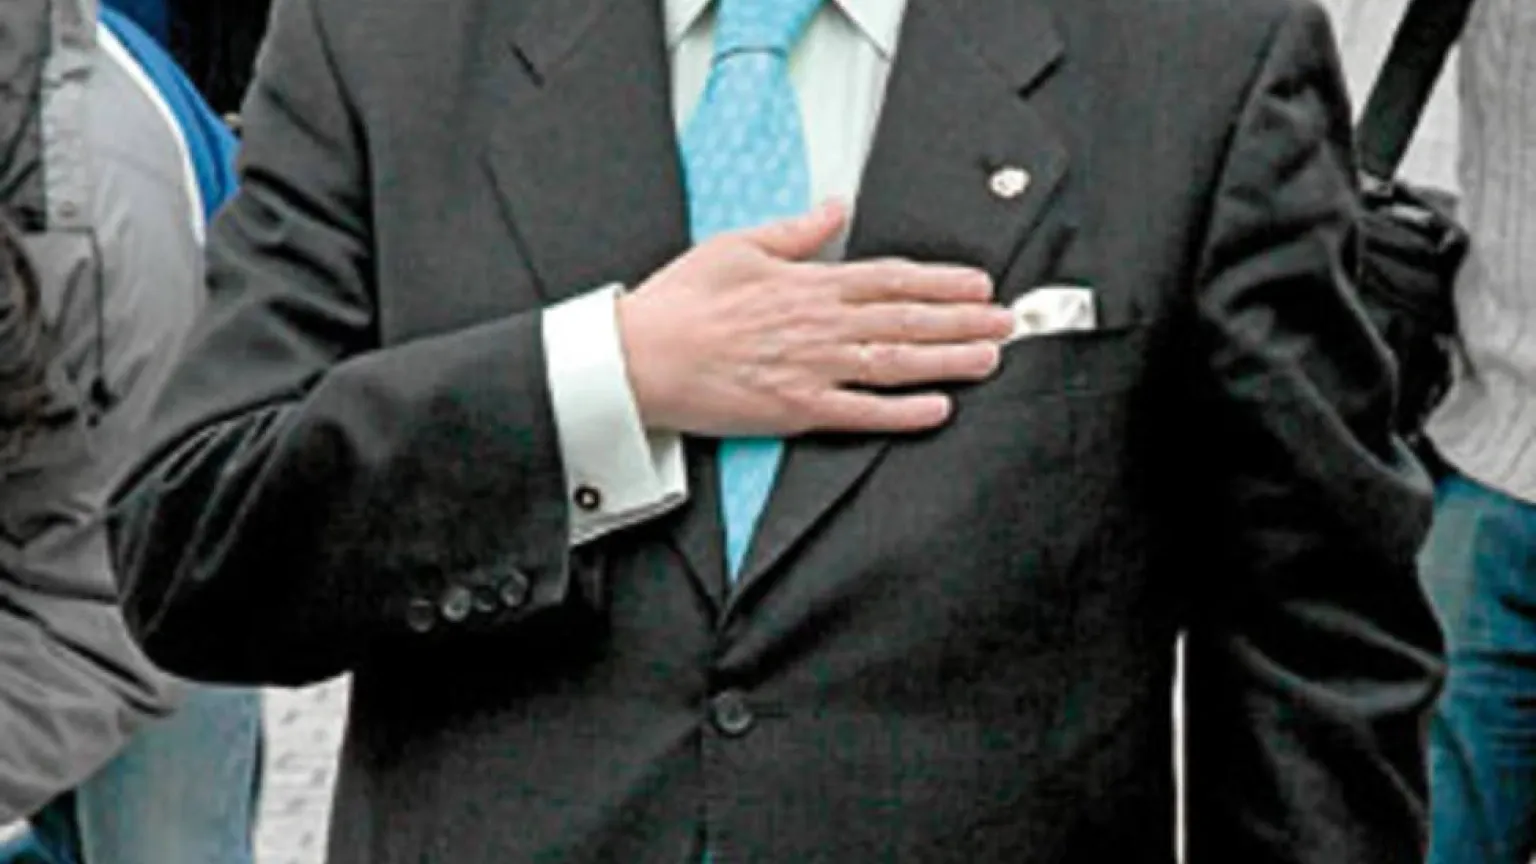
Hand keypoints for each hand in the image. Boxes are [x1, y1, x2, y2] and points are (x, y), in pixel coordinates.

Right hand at [617, 200, 1015, 436]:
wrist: (640, 358)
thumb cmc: (680, 303)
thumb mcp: (737, 245)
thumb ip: (795, 231)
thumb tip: (834, 207)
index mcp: (808, 283)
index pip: (891, 279)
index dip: (941, 282)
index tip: (977, 283)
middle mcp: (820, 325)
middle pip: (907, 321)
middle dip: (963, 320)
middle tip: (1006, 321)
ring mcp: (812, 369)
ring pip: (897, 363)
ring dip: (949, 360)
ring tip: (990, 358)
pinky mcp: (797, 410)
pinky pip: (862, 413)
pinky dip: (903, 412)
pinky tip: (938, 409)